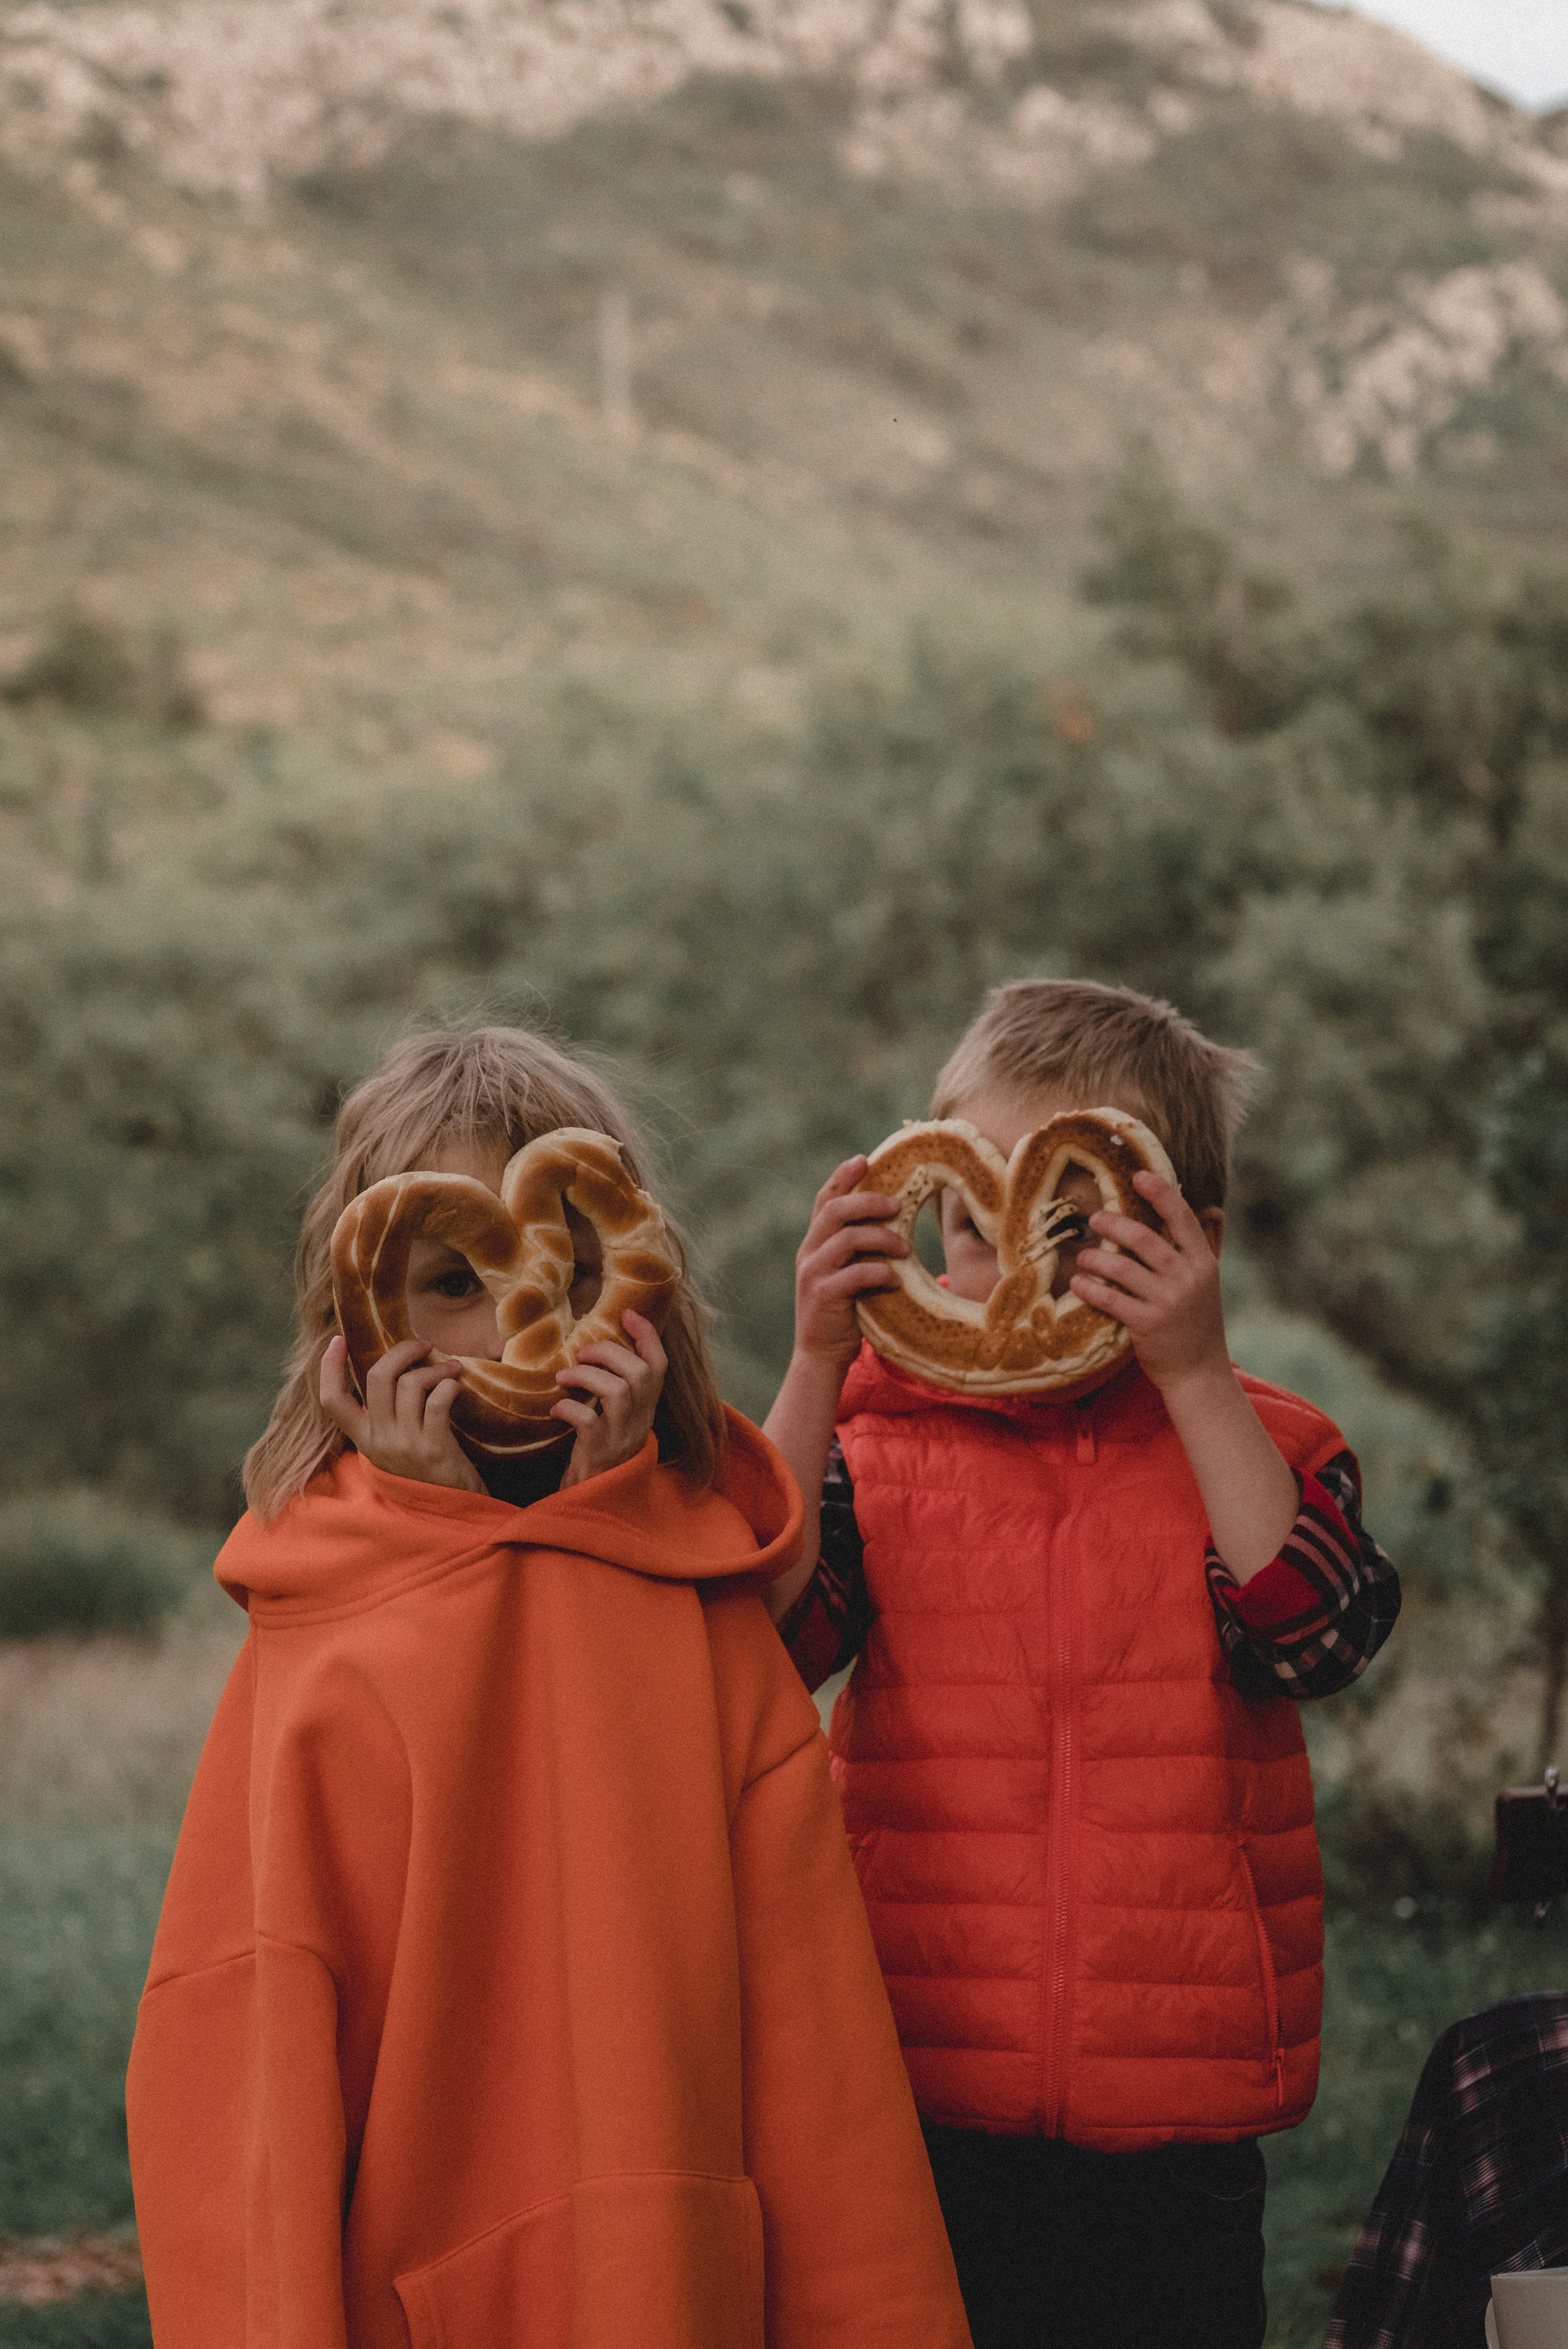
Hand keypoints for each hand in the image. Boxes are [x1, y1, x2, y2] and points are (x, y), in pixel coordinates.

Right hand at [320, 1332, 484, 1491]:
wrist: (453, 1512)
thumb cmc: (427, 1472)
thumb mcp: (394, 1448)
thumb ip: (386, 1417)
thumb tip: (393, 1372)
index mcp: (364, 1439)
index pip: (331, 1401)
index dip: (329, 1367)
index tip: (338, 1340)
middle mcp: (379, 1441)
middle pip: (377, 1377)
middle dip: (401, 1351)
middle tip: (423, 1345)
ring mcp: (404, 1445)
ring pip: (409, 1384)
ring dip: (434, 1368)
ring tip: (452, 1368)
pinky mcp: (433, 1449)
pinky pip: (437, 1401)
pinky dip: (449, 1385)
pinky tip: (457, 1385)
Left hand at [553, 1309, 666, 1488]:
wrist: (594, 1501)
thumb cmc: (600, 1452)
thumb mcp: (616, 1417)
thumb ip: (614, 1388)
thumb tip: (596, 1349)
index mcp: (646, 1407)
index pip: (659, 1365)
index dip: (648, 1336)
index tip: (628, 1313)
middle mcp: (639, 1420)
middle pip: (640, 1372)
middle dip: (608, 1352)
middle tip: (581, 1352)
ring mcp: (621, 1437)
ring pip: (619, 1391)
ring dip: (587, 1376)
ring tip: (563, 1378)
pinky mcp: (600, 1452)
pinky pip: (587, 1421)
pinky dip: (568, 1408)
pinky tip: (556, 1410)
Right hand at [791, 1157, 908, 1370]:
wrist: (820, 1356)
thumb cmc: (844, 1312)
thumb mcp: (847, 1273)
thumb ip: (858, 1249)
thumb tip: (892, 1219)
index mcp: (814, 1243)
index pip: (824, 1200)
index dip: (842, 1177)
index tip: (865, 1160)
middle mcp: (809, 1253)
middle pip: (834, 1210)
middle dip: (868, 1201)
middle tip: (898, 1205)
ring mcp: (813, 1274)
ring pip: (847, 1239)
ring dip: (881, 1239)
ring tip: (906, 1248)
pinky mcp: (823, 1296)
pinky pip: (855, 1274)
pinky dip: (880, 1272)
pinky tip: (896, 1279)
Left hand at [1069, 1171, 1227, 1393]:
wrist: (1200, 1374)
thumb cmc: (1196, 1324)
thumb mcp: (1206, 1283)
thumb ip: (1197, 1250)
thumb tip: (1201, 1209)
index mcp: (1204, 1263)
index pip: (1183, 1219)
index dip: (1161, 1194)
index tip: (1138, 1176)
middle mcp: (1188, 1279)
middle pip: (1146, 1239)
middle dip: (1115, 1224)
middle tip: (1094, 1219)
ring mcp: (1168, 1302)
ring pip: (1123, 1268)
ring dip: (1096, 1258)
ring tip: (1082, 1256)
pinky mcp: (1146, 1324)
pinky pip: (1110, 1299)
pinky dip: (1090, 1288)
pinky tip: (1078, 1283)